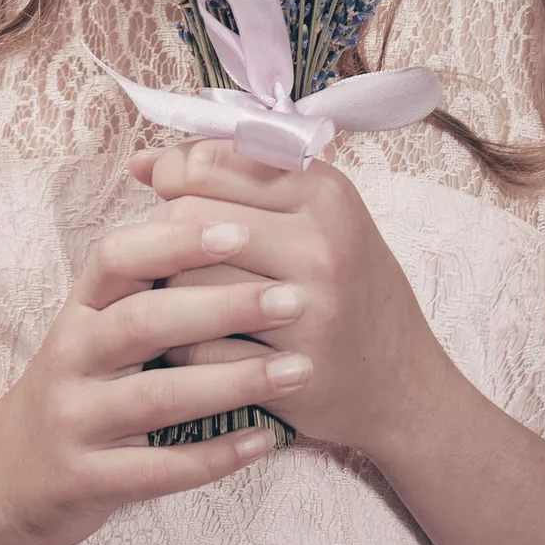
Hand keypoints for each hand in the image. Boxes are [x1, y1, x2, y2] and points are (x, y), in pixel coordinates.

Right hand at [0, 199, 307, 544]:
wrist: (9, 474)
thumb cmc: (80, 380)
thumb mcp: (97, 322)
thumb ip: (148, 276)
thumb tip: (220, 209)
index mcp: (81, 306)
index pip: (119, 256)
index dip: (177, 240)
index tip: (241, 229)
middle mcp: (72, 354)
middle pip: (146, 320)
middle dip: (224, 307)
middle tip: (293, 299)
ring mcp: (76, 418)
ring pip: (158, 396)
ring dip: (233, 382)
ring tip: (297, 369)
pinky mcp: (87, 479)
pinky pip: (158, 469)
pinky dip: (215, 456)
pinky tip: (265, 440)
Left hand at [127, 135, 453, 462]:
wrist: (402, 382)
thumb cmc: (348, 283)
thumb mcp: (313, 214)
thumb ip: (236, 177)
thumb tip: (142, 163)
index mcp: (323, 192)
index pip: (213, 162)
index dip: (173, 174)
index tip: (167, 192)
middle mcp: (319, 243)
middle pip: (190, 218)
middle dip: (162, 234)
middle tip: (165, 251)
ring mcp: (306, 308)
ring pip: (186, 281)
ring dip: (165, 290)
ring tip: (175, 294)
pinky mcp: (288, 368)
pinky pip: (196, 347)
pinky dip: (179, 344)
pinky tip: (191, 341)